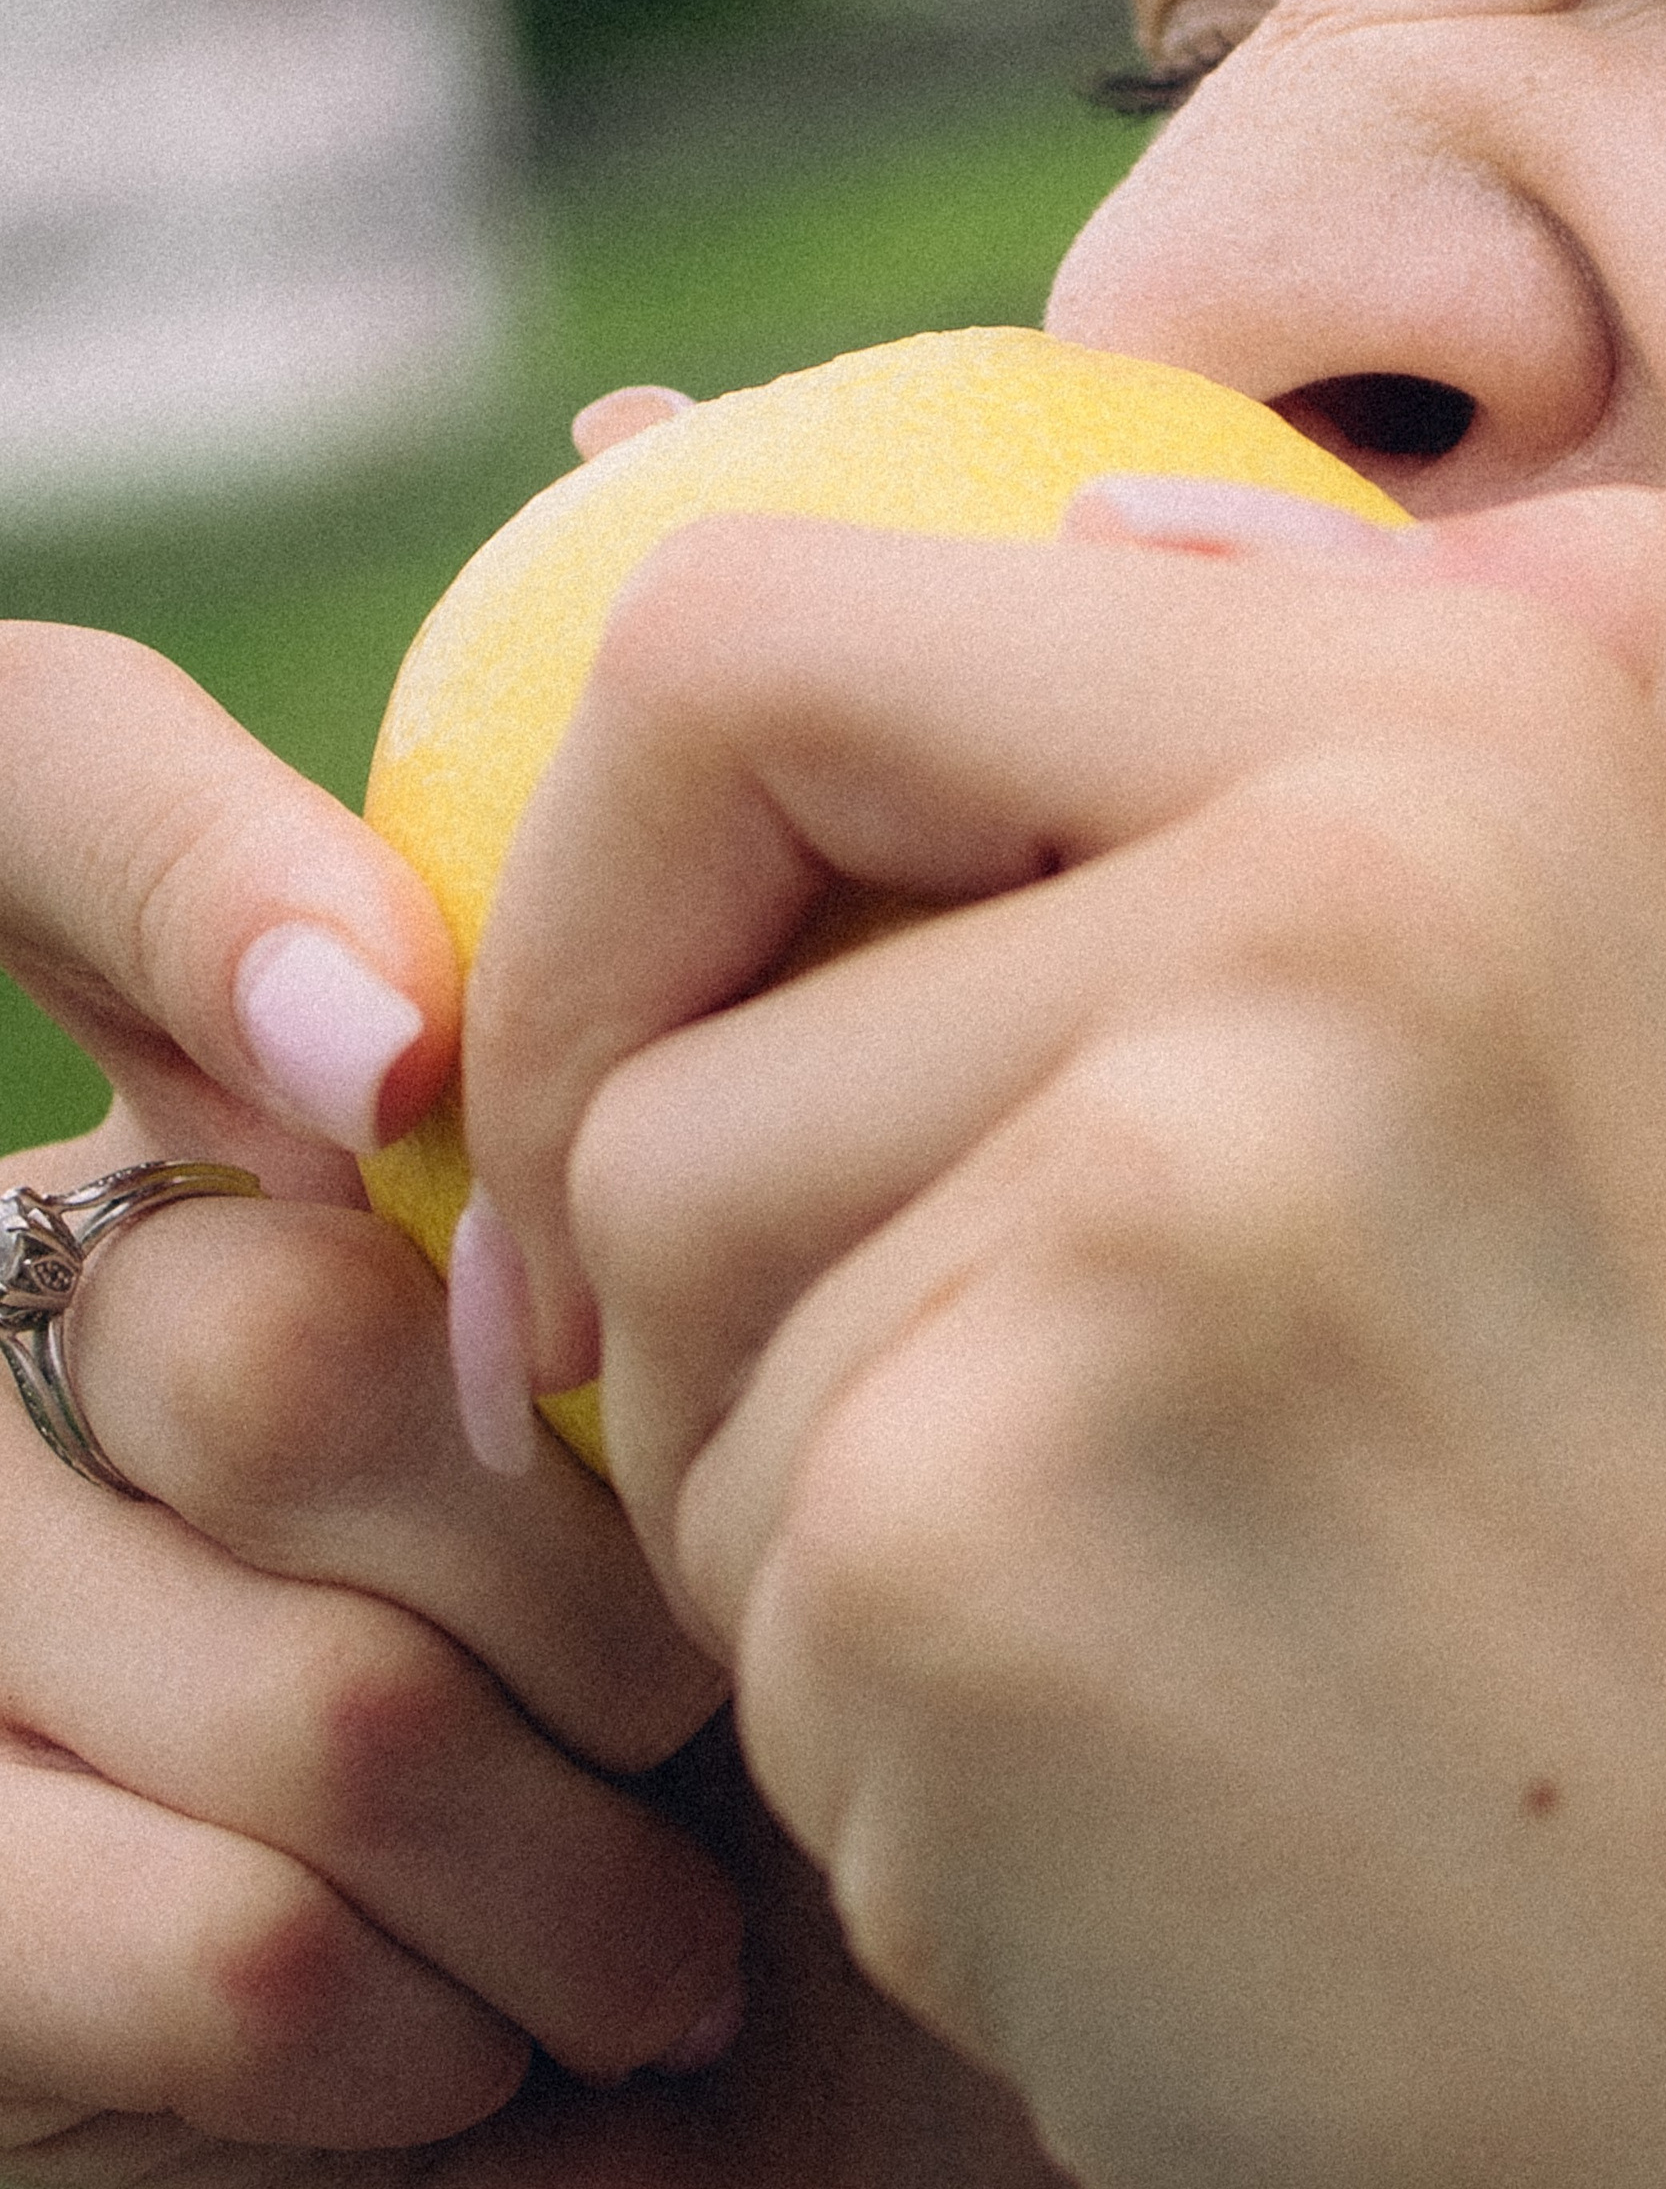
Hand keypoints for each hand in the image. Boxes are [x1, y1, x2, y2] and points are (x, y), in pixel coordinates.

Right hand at [0, 626, 737, 2177]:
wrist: (739, 2064)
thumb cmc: (784, 1580)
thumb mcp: (757, 1234)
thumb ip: (703, 929)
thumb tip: (644, 443)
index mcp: (168, 1109)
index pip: (19, 781)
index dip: (175, 867)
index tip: (399, 1059)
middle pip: (238, 1307)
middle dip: (574, 1541)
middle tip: (719, 1649)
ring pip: (267, 1660)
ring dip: (557, 1830)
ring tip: (666, 1907)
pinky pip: (211, 1942)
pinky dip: (426, 2027)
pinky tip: (494, 2044)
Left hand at [464, 486, 1665, 2187]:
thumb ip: (1577, 669)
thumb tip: (1120, 496)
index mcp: (1477, 739)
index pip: (758, 626)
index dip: (630, 849)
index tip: (668, 1041)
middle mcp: (1326, 922)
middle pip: (678, 1010)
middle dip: (679, 1206)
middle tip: (809, 1392)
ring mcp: (1150, 1228)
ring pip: (665, 1276)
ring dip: (791, 1462)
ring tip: (1103, 1594)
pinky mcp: (980, 1544)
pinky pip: (728, 1543)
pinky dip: (846, 1685)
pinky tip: (1099, 1775)